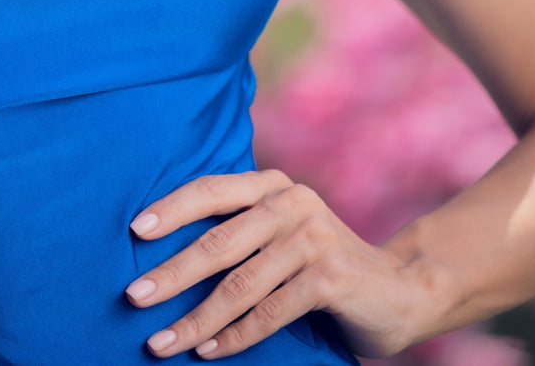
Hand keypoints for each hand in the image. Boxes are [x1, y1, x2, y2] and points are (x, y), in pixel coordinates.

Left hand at [124, 169, 447, 358]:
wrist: (402, 288)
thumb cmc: (322, 264)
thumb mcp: (281, 236)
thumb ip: (241, 233)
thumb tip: (164, 254)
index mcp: (272, 185)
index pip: (211, 190)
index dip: (171, 209)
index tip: (133, 232)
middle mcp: (291, 202)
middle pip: (217, 241)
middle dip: (171, 273)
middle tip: (133, 297)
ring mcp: (313, 237)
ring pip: (240, 284)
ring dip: (196, 319)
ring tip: (161, 343)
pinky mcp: (330, 276)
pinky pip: (270, 312)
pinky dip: (235, 336)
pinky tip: (209, 352)